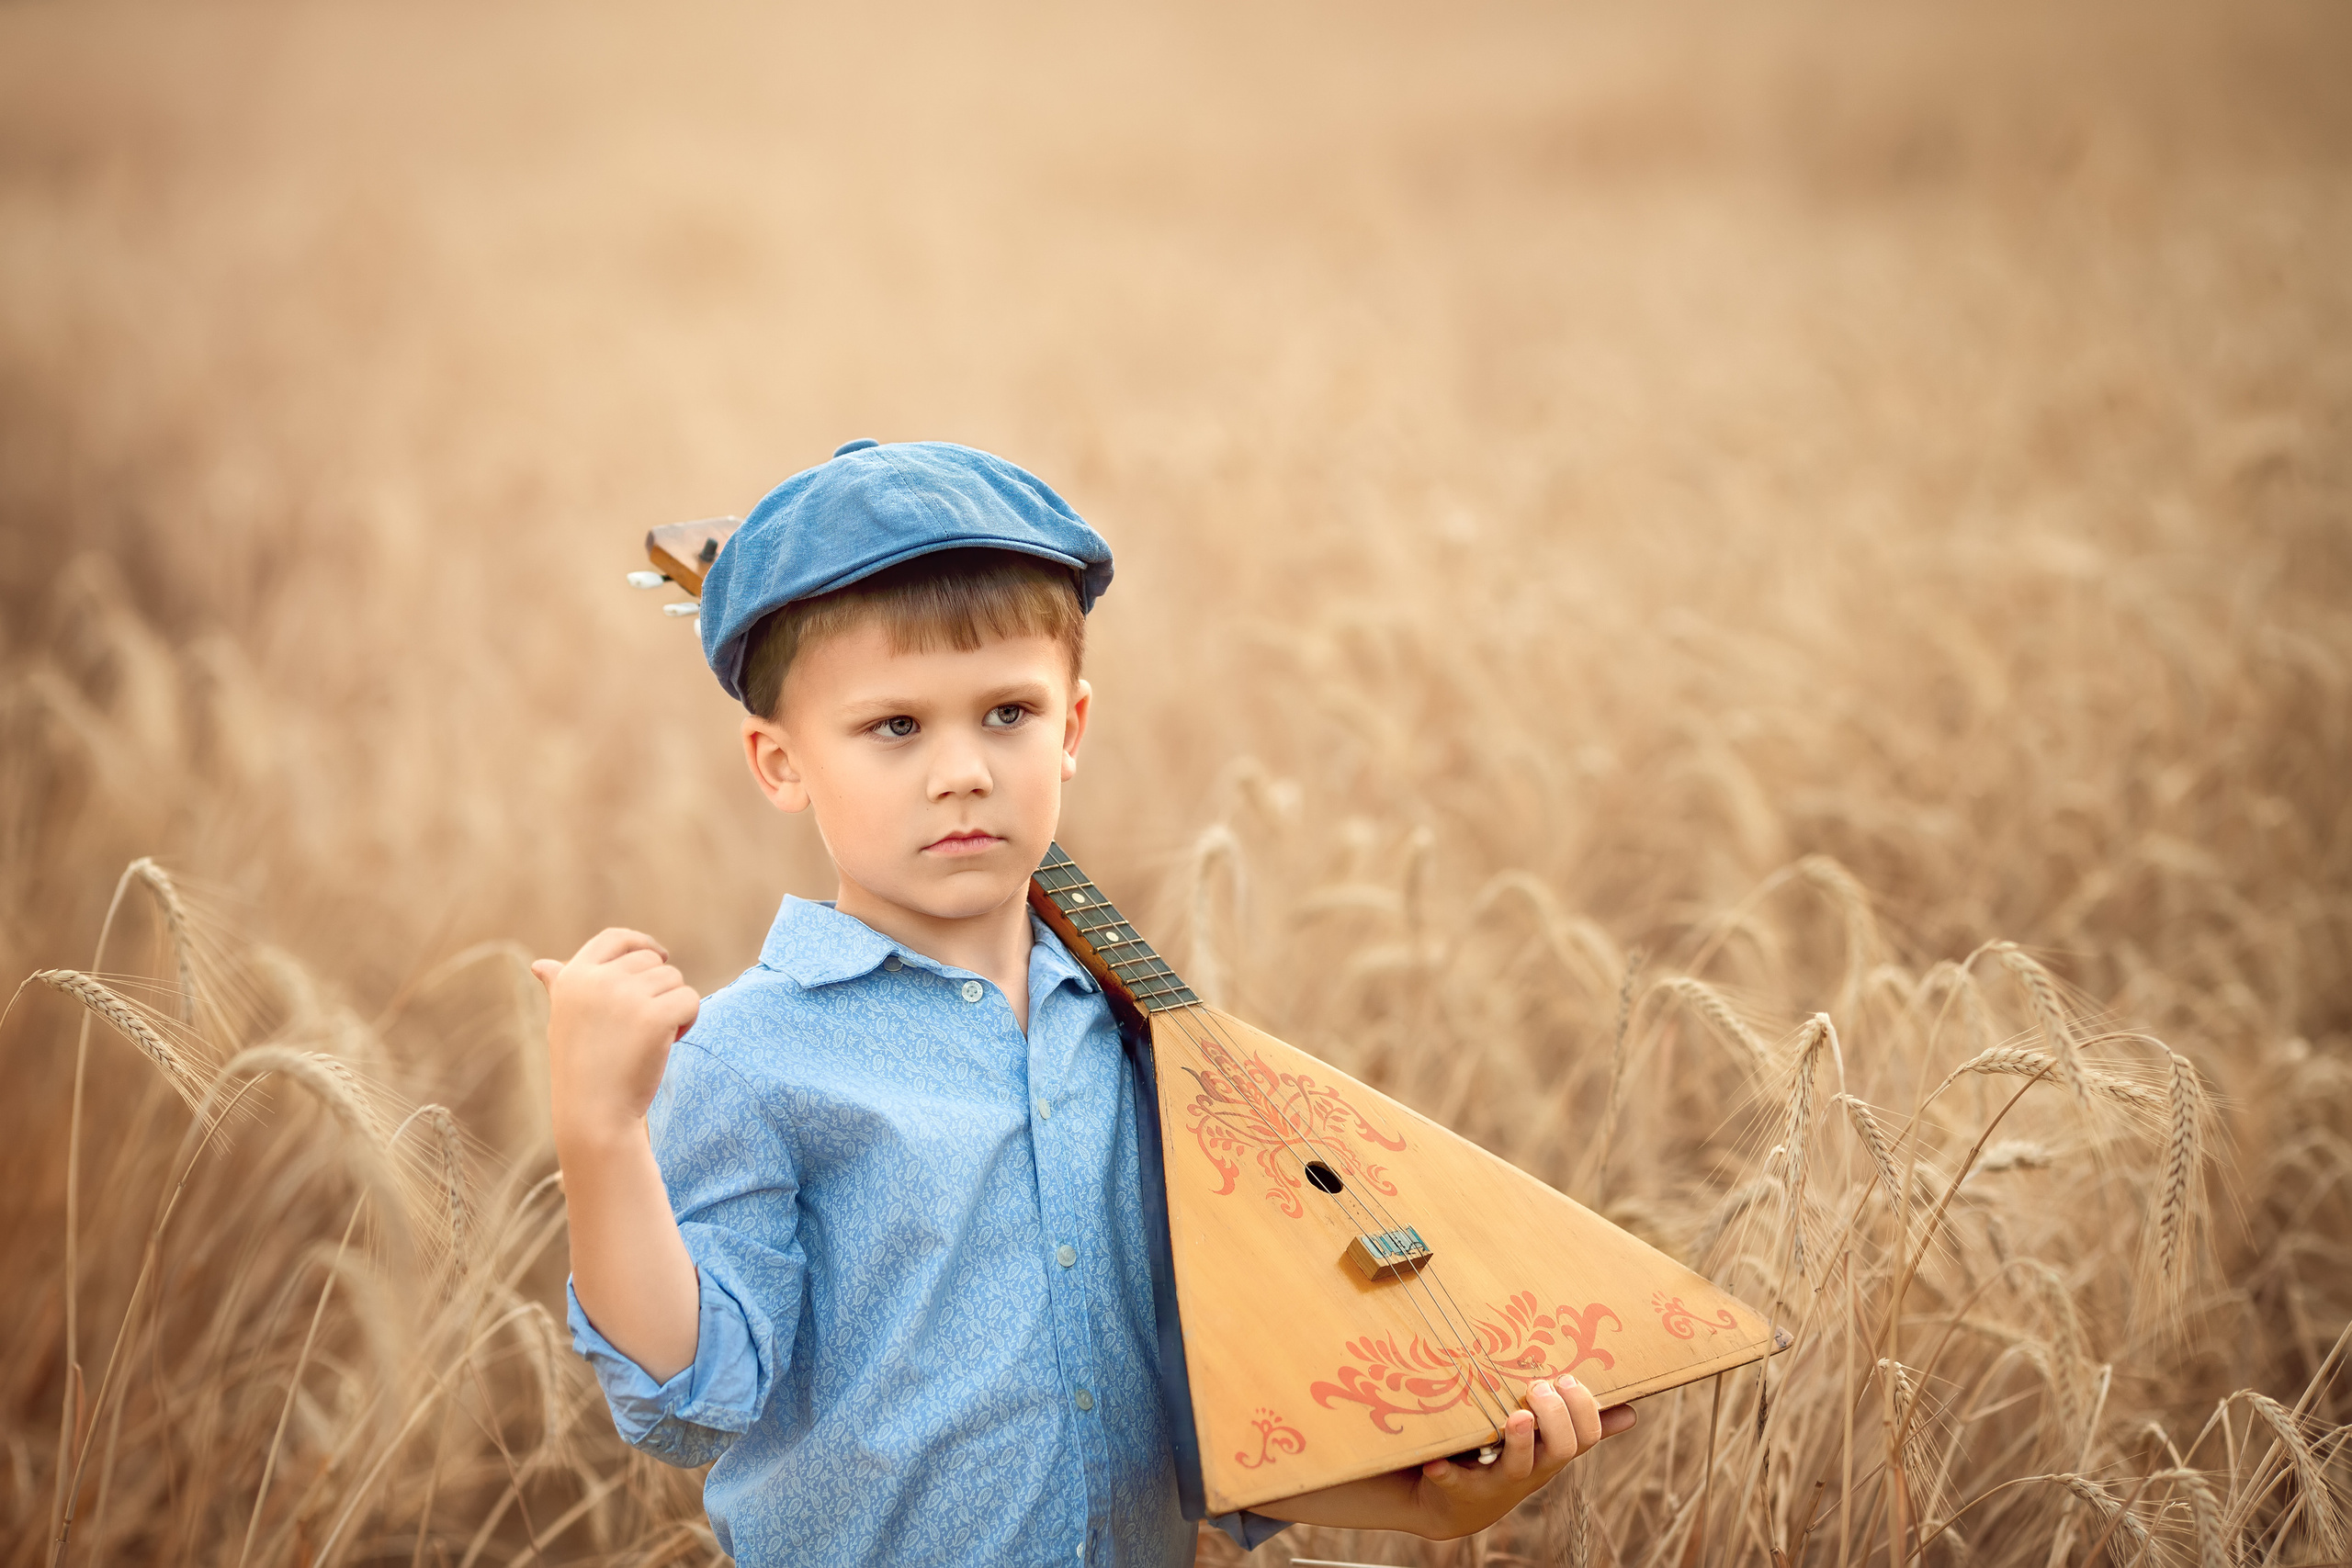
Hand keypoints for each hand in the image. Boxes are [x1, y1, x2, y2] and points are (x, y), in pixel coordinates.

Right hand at [533, 928, 698, 1148]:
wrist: (593, 1114)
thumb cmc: (582, 1068)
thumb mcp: (565, 1020)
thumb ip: (561, 987)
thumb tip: (541, 965)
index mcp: (573, 977)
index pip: (615, 938)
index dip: (640, 943)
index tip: (659, 956)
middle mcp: (597, 979)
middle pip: (652, 961)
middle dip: (659, 989)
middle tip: (642, 1027)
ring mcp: (625, 996)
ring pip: (675, 980)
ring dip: (673, 1007)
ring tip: (648, 1040)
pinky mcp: (654, 1015)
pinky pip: (690, 1000)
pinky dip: (688, 1021)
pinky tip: (666, 1045)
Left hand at [1399, 1374, 1634, 1537]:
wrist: (1458, 1507)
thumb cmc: (1510, 1462)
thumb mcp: (1547, 1447)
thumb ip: (1584, 1428)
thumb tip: (1630, 1412)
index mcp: (1550, 1453)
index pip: (1585, 1436)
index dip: (1584, 1410)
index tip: (1568, 1380)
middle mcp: (1530, 1469)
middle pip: (1560, 1449)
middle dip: (1556, 1417)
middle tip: (1541, 1387)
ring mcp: (1496, 1480)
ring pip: (1517, 1466)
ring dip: (1519, 1441)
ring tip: (1518, 1416)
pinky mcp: (1459, 1488)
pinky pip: (1454, 1482)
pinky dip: (1446, 1471)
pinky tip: (1436, 1460)